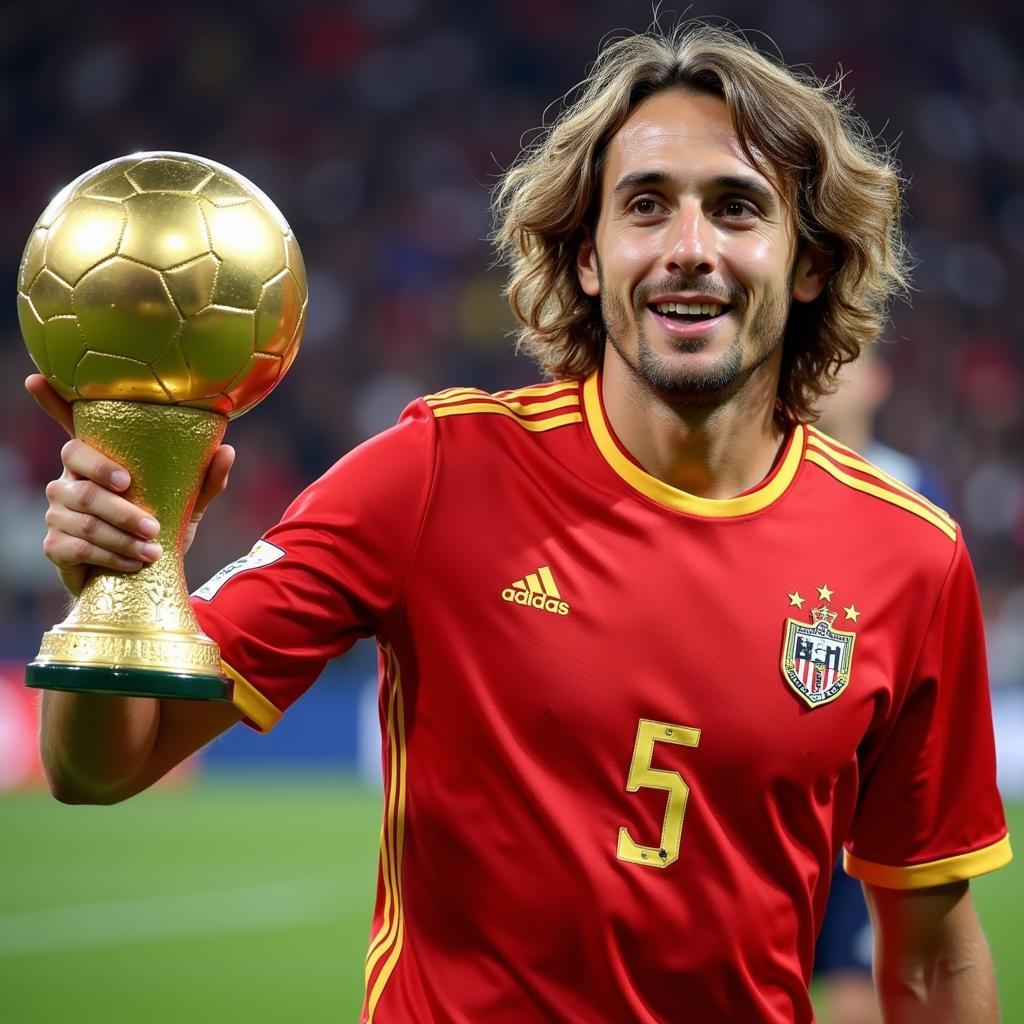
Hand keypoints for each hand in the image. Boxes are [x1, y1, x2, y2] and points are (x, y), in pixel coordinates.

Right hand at [26, 375, 235, 595]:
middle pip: (81, 474)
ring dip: (122, 534)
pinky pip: (78, 546)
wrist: (141, 581)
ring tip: (153, 548)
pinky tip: (134, 561)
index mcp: (97, 460)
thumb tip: (226, 450)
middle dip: (119, 502)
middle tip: (152, 522)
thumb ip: (205, 480)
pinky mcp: (54, 546)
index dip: (50, 401)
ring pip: (84, 515)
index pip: (70, 425)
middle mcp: (69, 479)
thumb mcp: (187, 505)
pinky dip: (112, 554)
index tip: (36, 380)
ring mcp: (57, 512)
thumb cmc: (160, 531)